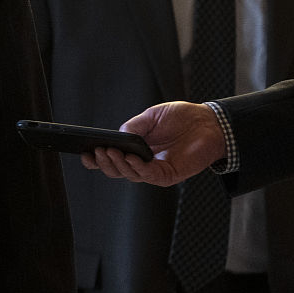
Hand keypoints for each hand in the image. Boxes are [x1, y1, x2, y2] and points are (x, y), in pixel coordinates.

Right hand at [80, 101, 226, 185]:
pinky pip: (149, 175)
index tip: (85, 153)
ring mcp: (156, 170)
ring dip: (118, 164)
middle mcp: (143, 162)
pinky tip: (130, 158)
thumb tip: (116, 136)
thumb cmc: (181, 118)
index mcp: (135, 149)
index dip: (96, 159)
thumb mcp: (151, 117)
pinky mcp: (169, 174)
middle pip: (117, 170)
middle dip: (104, 162)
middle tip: (98, 151)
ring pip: (130, 174)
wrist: (208, 121)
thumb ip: (133, 127)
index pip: (112, 159)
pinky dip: (137, 168)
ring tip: (111, 152)